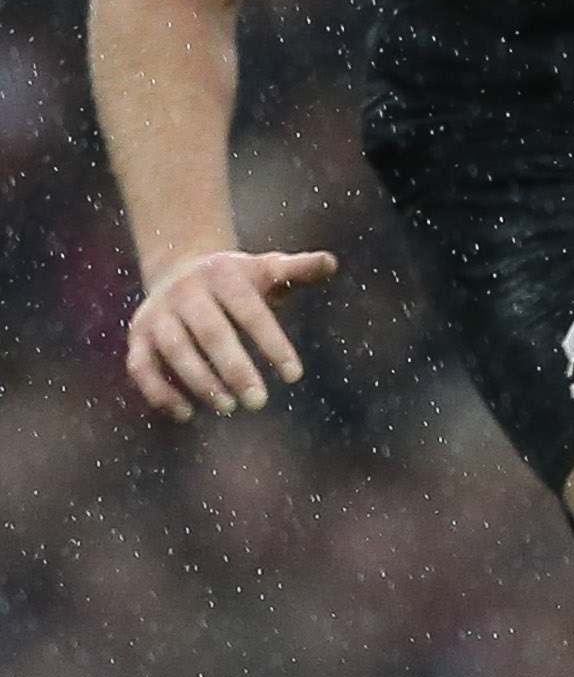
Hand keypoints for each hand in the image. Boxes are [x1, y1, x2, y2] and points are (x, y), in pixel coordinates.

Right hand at [127, 247, 338, 422]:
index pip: (251, 312)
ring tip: (228, 407)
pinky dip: (158, 391)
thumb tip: (331, 262)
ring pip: (175, 350)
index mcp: (222, 274)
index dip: (273, 344)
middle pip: (211, 333)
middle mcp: (185, 292)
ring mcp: (157, 313)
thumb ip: (298, 270)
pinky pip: (141, 366)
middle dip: (235, 369)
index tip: (295, 376)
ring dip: (200, 381)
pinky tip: (186, 414)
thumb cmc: (240, 281)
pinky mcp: (138, 335)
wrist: (183, 270)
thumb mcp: (268, 270)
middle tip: (259, 401)